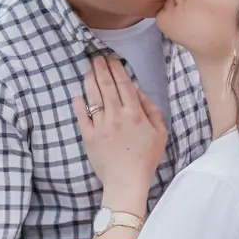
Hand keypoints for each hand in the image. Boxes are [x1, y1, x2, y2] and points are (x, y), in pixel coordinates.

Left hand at [74, 55, 167, 210]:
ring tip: (88, 70)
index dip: (117, 69)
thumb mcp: (160, 133)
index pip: (124, 85)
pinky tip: (78, 95)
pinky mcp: (88, 136)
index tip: (112, 59)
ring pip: (93, 97)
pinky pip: (82, 116)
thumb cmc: (146, 159)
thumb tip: (140, 92)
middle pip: (107, 86)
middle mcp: (116, 116)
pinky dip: (79, 104)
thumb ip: (152, 110)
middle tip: (96, 57)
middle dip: (101, 69)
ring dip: (90, 81)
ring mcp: (100, 125)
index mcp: (134, 114)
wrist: (126, 181)